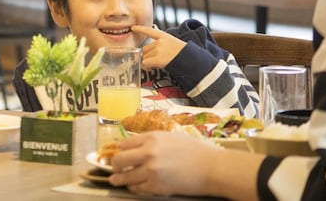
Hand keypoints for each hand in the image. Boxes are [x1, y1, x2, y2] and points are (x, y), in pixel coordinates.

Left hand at [108, 130, 260, 199]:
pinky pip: (137, 189)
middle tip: (115, 168)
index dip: (119, 149)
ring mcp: (151, 171)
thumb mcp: (171, 137)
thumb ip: (152, 140)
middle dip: (115, 164)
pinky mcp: (156, 187)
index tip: (117, 153)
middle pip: (119, 160)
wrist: (211, 168)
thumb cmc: (194, 150)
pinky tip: (134, 186)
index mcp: (152, 138)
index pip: (124, 144)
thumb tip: (136, 145)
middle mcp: (148, 153)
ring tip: (115, 180)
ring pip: (125, 177)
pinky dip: (134, 188)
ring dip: (119, 179)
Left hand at [132, 25, 185, 69]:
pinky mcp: (157, 58)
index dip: (140, 29)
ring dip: (146, 62)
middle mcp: (160, 42)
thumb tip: (149, 54)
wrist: (190, 60)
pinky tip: (150, 69)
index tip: (133, 27)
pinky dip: (146, 67)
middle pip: (145, 48)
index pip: (149, 30)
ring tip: (151, 66)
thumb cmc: (184, 54)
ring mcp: (158, 50)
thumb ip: (161, 46)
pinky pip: (145, 63)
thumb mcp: (173, 44)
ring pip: (144, 57)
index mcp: (164, 36)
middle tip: (149, 62)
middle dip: (145, 56)